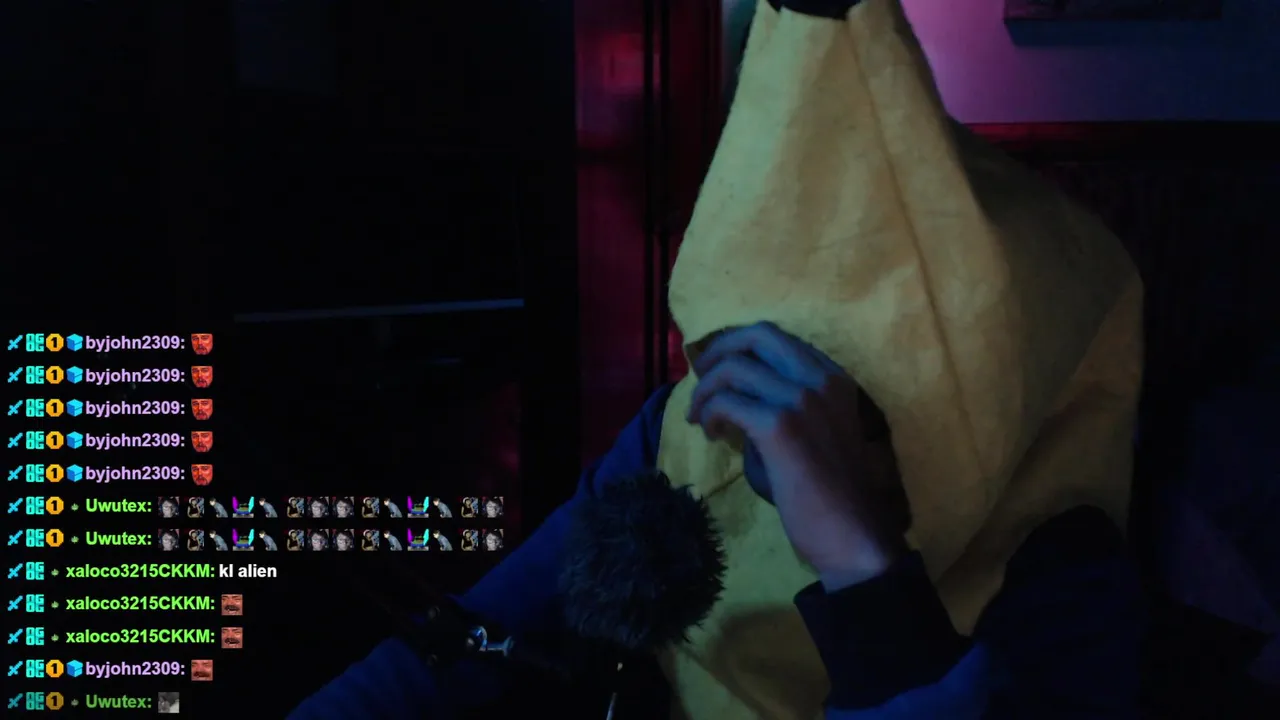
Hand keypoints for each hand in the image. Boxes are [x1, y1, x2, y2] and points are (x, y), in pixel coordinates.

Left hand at [686, 322, 909, 590]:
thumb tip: (736, 404)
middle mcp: (820, 378)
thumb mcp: (812, 435)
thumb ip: (779, 410)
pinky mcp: (780, 425)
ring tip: (700, 417)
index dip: (739, 348)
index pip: (777, 338)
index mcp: (834, 378)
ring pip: (734, 367)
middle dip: (718, 351)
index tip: (720, 372)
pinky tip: (711, 433)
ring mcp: (801, 398)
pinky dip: (710, 412)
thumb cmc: (830, 495)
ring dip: (706, 389)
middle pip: (757, 335)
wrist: (852, 535)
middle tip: (699, 378)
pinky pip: (727, 401)